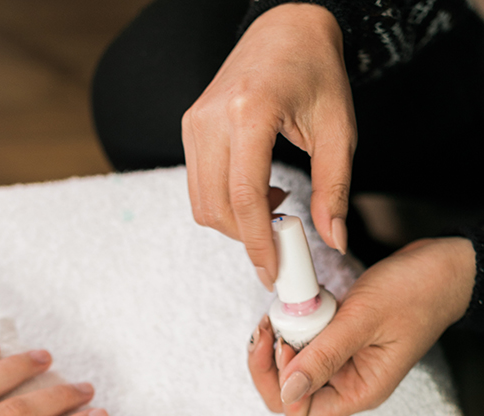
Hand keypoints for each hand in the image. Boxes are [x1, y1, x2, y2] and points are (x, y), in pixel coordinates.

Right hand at [182, 3, 355, 286]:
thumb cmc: (317, 73)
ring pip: (203, 204)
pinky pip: (199, 187)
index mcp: (249, 112)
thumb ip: (334, 190)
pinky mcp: (191, 128)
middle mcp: (213, 117)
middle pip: (217, 208)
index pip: (244, 197)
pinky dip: (225, 204)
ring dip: (236, 223)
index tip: (273, 272)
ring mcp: (195, 123)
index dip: (258, 243)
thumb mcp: (338, 131)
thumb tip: (333, 241)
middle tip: (283, 242)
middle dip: (248, 238)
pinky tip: (257, 191)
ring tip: (275, 206)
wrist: (287, 29)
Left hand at [248, 237, 476, 415]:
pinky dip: (291, 327)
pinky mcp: (335, 343)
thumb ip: (324, 355)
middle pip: (287, 398)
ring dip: (277, 343)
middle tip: (270, 327)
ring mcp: (340, 364)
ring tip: (284, 312)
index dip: (284, 388)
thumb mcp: (364, 319)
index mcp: (359, 391)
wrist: (441, 267)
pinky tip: (299, 305)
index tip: (284, 346)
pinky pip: (301, 346)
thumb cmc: (417, 291)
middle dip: (269, 366)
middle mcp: (347, 384)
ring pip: (289, 371)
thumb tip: (288, 390)